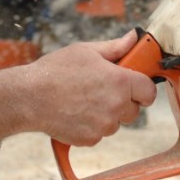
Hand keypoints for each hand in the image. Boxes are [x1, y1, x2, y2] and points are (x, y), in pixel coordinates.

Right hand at [18, 29, 155, 145]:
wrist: (29, 97)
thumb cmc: (55, 71)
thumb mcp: (86, 51)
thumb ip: (115, 47)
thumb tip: (134, 39)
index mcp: (120, 81)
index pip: (149, 91)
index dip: (142, 88)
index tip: (134, 85)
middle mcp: (116, 106)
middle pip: (134, 109)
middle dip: (123, 101)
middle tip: (102, 90)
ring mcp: (104, 126)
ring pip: (116, 123)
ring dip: (107, 115)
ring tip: (83, 101)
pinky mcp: (91, 139)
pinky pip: (100, 134)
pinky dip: (91, 126)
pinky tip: (75, 113)